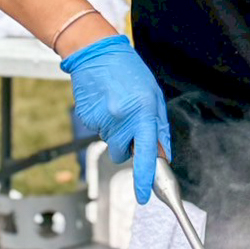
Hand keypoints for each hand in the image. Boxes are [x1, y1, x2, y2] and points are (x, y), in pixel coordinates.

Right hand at [60, 35, 170, 203]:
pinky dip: (103, 122)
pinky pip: (98, 130)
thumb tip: (162, 156)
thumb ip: (159, 129)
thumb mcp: (154, 97)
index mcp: (143, 113)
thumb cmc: (129, 72)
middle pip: (123, 154)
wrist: (96, 52)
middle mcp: (121, 119)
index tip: (145, 195)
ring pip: (111, 142)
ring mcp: (102, 119)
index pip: (147, 154)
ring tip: (116, 105)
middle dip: (127, 145)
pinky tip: (105, 103)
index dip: (146, 178)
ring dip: (115, 131)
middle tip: (129, 121)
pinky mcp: (87, 117)